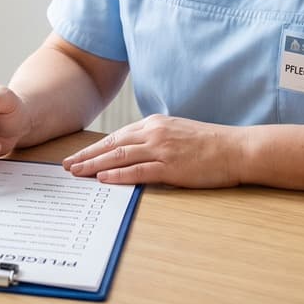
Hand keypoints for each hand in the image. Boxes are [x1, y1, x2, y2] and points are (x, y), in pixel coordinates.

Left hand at [62, 114, 245, 187]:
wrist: (236, 148)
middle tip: (66, 166)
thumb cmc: (209, 143)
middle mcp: (154, 132)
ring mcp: (162, 149)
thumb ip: (154, 138)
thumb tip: (133, 150)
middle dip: (86, 156)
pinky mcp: (171, 166)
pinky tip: (103, 180)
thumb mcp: (176, 132)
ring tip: (76, 173)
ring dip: (94, 165)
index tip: (77, 156)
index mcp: (154, 123)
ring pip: (119, 156)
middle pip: (112, 145)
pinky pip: (138, 170)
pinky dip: (118, 175)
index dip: (94, 147)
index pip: (117, 136)